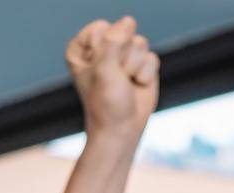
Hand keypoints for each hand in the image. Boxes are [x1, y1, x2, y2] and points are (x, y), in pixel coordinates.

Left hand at [66, 16, 159, 138]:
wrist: (122, 129)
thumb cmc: (106, 103)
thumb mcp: (104, 70)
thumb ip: (113, 41)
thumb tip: (128, 21)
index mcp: (82, 47)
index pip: (100, 28)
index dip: (104, 51)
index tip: (99, 72)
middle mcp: (102, 48)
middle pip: (122, 32)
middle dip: (122, 59)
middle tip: (115, 79)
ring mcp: (123, 55)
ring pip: (139, 43)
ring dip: (134, 67)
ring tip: (125, 83)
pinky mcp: (141, 64)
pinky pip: (151, 57)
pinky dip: (146, 75)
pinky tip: (137, 86)